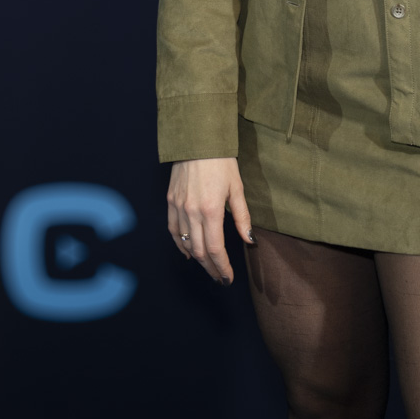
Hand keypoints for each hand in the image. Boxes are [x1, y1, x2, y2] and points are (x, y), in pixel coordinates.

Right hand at [166, 157, 252, 283]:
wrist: (197, 140)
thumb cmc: (221, 162)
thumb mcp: (237, 188)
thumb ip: (242, 217)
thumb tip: (250, 240)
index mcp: (211, 211)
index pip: (216, 249)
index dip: (222, 267)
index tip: (228, 278)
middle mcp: (191, 213)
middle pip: (200, 251)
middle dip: (211, 268)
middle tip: (220, 277)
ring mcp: (178, 207)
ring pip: (185, 244)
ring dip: (197, 259)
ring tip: (208, 267)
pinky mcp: (170, 201)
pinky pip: (172, 230)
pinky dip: (180, 244)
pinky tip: (188, 252)